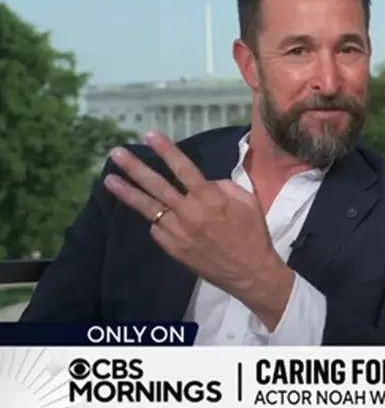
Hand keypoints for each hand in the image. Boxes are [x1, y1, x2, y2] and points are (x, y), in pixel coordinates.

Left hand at [103, 131, 293, 327]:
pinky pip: (158, 228)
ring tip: (109, 179)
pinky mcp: (172, 248)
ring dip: (127, 192)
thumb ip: (224, 186)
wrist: (250, 272)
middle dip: (135, 168)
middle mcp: (189, 213)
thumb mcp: (248, 202)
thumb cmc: (253, 234)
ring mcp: (177, 232)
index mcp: (211, 199)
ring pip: (148, 208)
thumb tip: (204, 182)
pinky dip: (156, 219)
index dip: (166, 150)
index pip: (183, 168)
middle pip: (157, 186)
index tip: (150, 135)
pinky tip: (156, 214)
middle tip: (116, 153)